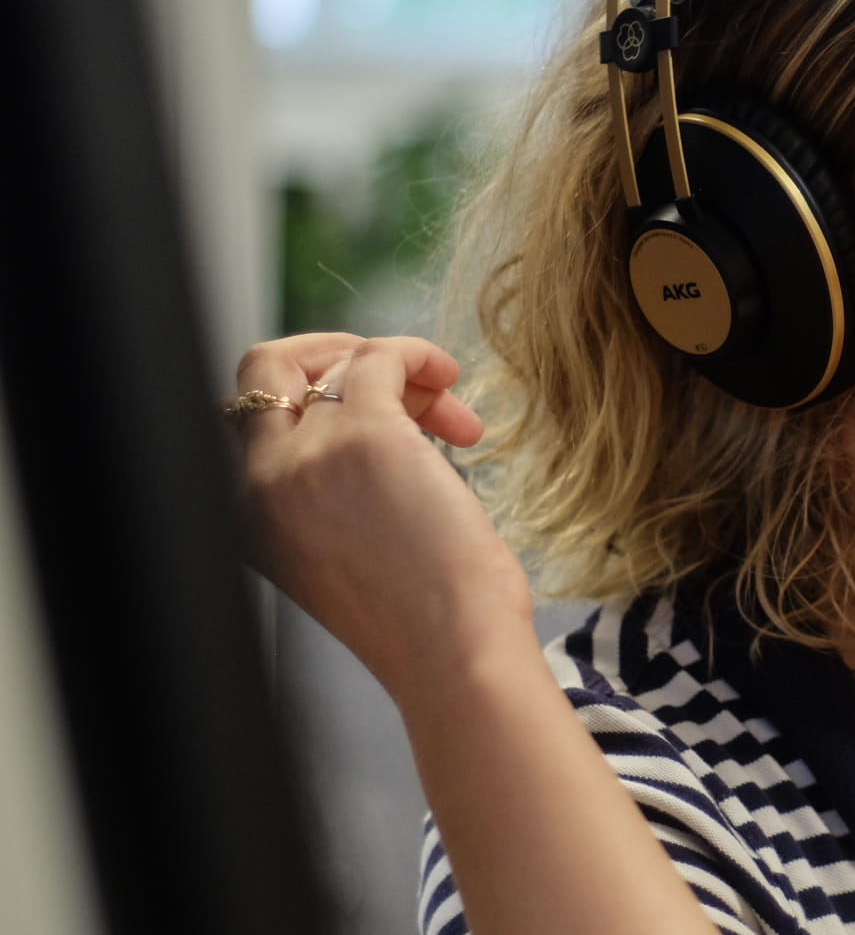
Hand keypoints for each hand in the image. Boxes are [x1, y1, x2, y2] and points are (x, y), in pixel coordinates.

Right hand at [234, 333, 532, 705]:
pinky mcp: (367, 438)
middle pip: (263, 369)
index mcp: (242, 515)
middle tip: (401, 384)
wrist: (450, 655)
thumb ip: (323, 493)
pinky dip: (418, 357)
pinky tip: (452, 384)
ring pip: (335, 361)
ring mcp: (306, 456)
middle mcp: (257, 481)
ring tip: (454, 414)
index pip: (243, 416)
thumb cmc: (418, 620)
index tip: (368, 407)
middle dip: (331, 356)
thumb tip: (368, 421)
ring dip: (401, 370)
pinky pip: (379, 358)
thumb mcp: (337, 554)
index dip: (306, 394)